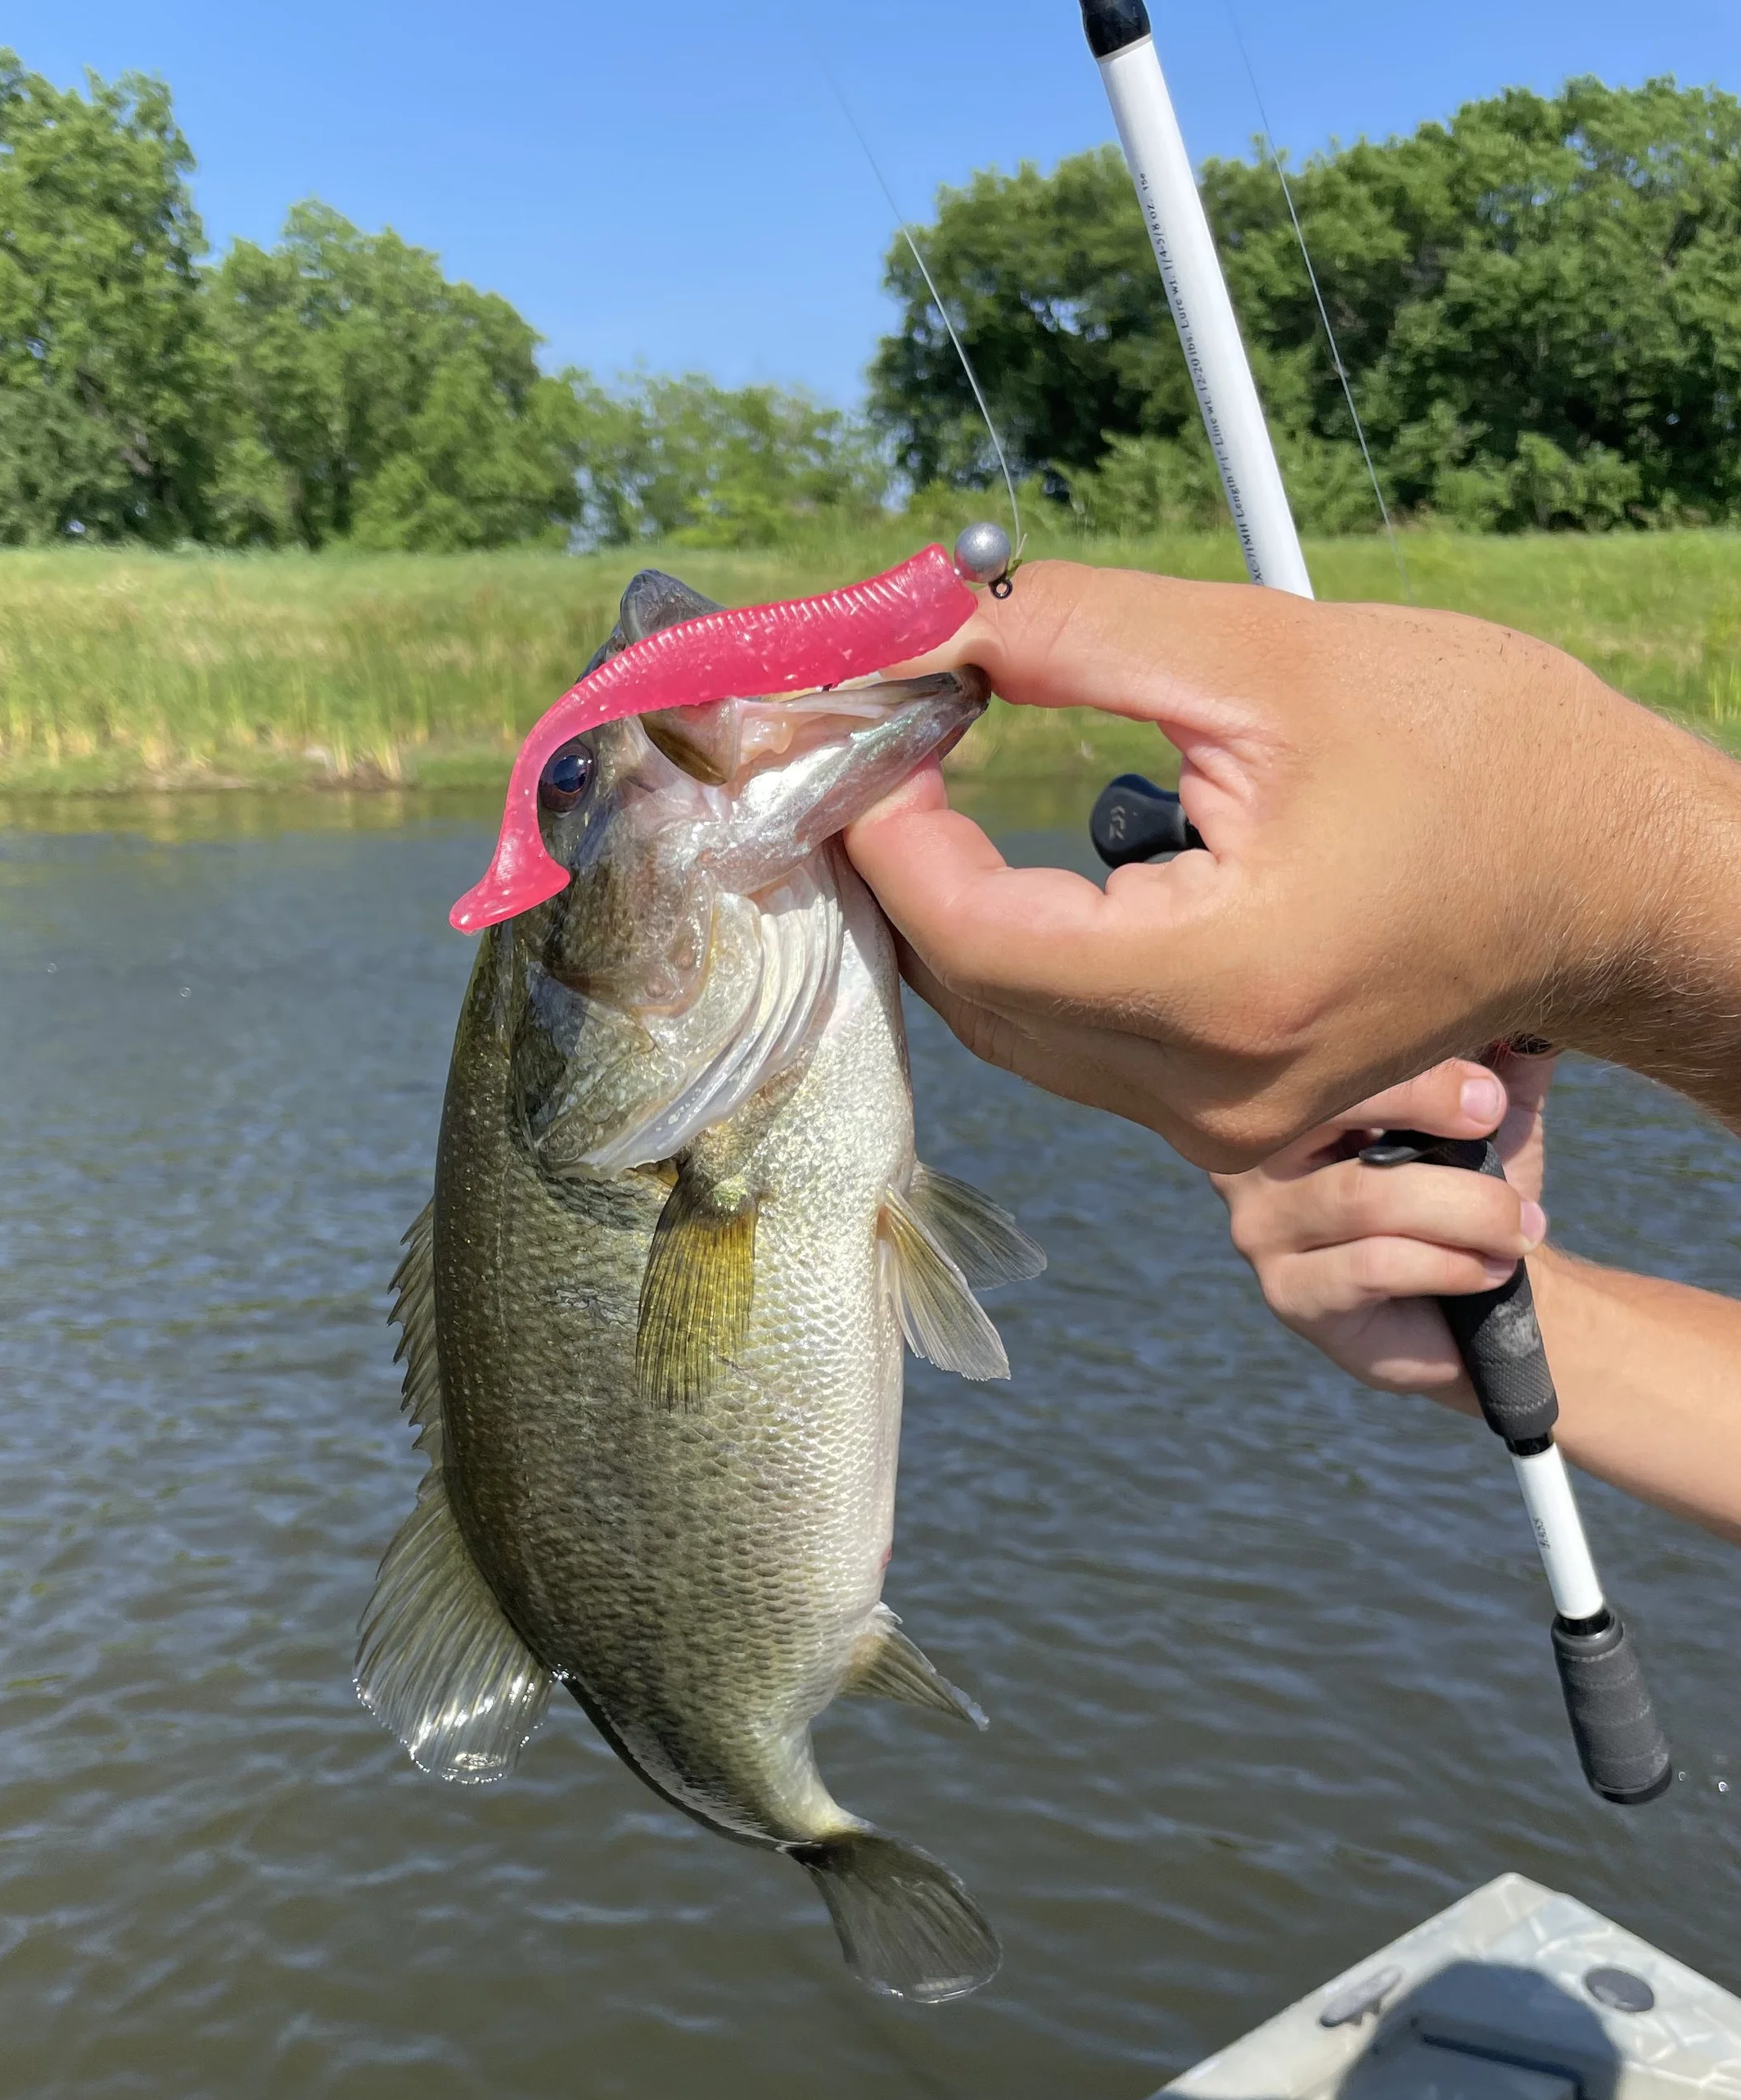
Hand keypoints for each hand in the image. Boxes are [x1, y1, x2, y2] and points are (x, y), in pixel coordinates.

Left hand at [847, 559, 1740, 1169]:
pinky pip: (1067, 1044)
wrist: (1612, 881)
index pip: (970, 930)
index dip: (878, 822)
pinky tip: (979, 854)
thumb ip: (1075, 636)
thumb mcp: (1274, 659)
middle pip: (970, 992)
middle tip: (848, 733)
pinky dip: (1006, 948)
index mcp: (1224, 989)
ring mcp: (1216, 1127)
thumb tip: (917, 616)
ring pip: (1007, 1029)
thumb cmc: (1487, 756)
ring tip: (902, 774)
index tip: (843, 713)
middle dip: (886, 860)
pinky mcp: (1226, 1120)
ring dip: (937, 907)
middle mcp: (1208, 1093)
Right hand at [1210, 1049, 1557, 1404]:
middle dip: (1426, 1110)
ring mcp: (1260, 1230)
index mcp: (1289, 1097)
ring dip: (1466, 1208)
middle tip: (1498, 1128)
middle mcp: (1251, 1158)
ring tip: (1521, 1227)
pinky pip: (1374, 1264)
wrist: (1470, 1310)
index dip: (1413, 1065)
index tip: (1489, 1091)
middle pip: (1323, 1110)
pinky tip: (1492, 1268)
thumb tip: (1532, 1006)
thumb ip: (1502, 1058)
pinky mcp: (1291, 1296)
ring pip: (1363, 1196)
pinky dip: (1450, 1262)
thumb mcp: (1489, 1118)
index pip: (1328, 1055)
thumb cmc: (1465, 1200)